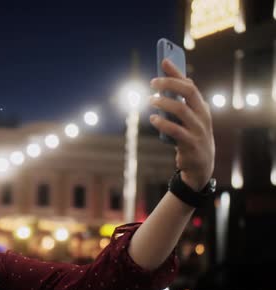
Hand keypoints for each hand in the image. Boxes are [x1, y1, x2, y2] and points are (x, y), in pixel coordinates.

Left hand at [149, 59, 214, 190]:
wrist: (201, 167)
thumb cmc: (190, 138)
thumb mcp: (189, 120)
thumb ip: (181, 104)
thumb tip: (171, 82)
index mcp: (201, 108)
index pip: (189, 84)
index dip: (176, 72)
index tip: (163, 60)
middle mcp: (202, 117)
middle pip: (188, 92)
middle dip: (170, 83)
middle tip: (153, 82)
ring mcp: (198, 130)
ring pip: (181, 109)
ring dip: (163, 102)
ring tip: (150, 100)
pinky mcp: (190, 145)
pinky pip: (176, 130)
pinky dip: (163, 123)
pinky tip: (153, 118)